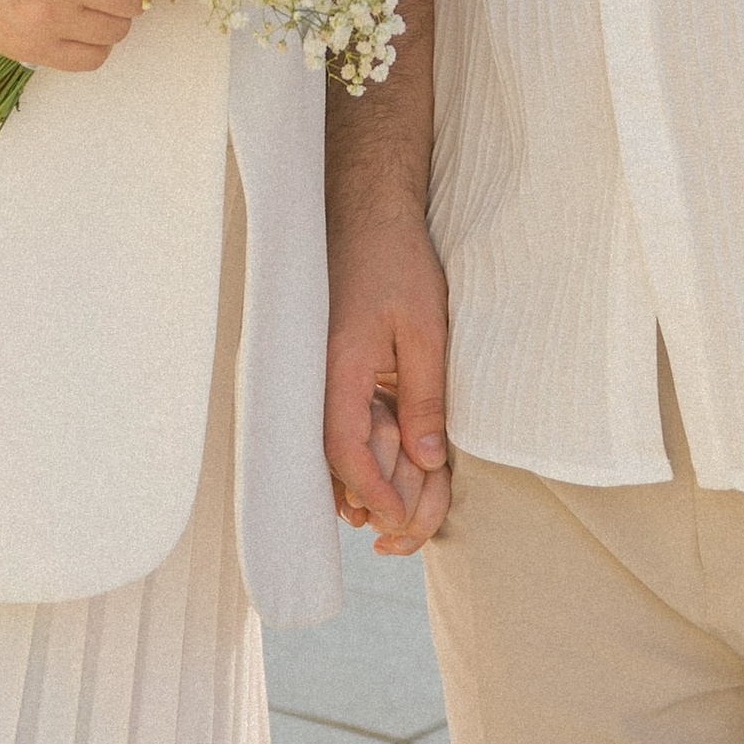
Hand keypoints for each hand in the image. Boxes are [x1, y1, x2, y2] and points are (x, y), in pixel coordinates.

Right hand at [326, 209, 451, 553]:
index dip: (373, 491)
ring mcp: (320, 376)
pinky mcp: (330, 371)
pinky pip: (343, 425)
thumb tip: (427, 463)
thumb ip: (425, 399)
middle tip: (409, 531)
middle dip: (376, 501)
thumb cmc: (396, 263)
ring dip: (372, 483)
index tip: (400, 519)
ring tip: (407, 514)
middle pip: (338, 462)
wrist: (366, 212)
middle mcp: (317, 380)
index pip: (344, 451)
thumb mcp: (424, 330)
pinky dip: (367, 455)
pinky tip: (392, 473)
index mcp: (335, 369)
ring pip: (340, 449)